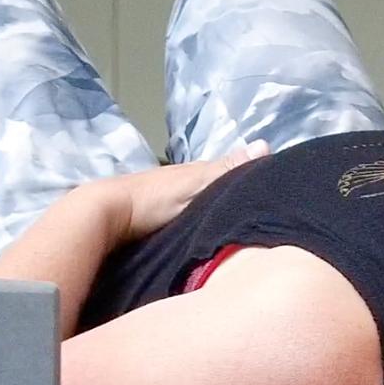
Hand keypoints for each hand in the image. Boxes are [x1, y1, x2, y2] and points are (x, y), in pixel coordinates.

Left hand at [105, 140, 269, 242]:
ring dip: (220, 216)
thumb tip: (266, 145)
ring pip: (206, 208)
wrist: (107, 215)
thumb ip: (227, 170)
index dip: (254, 182)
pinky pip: (192, 222)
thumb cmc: (154, 198)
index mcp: (199, 172)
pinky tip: (210, 238)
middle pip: (221, 192)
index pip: (235, 173)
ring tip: (241, 234)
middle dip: (238, 201)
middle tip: (262, 222)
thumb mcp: (197, 183)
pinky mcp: (162, 223)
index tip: (276, 197)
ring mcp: (173, 203)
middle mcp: (187, 184)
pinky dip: (203, 227)